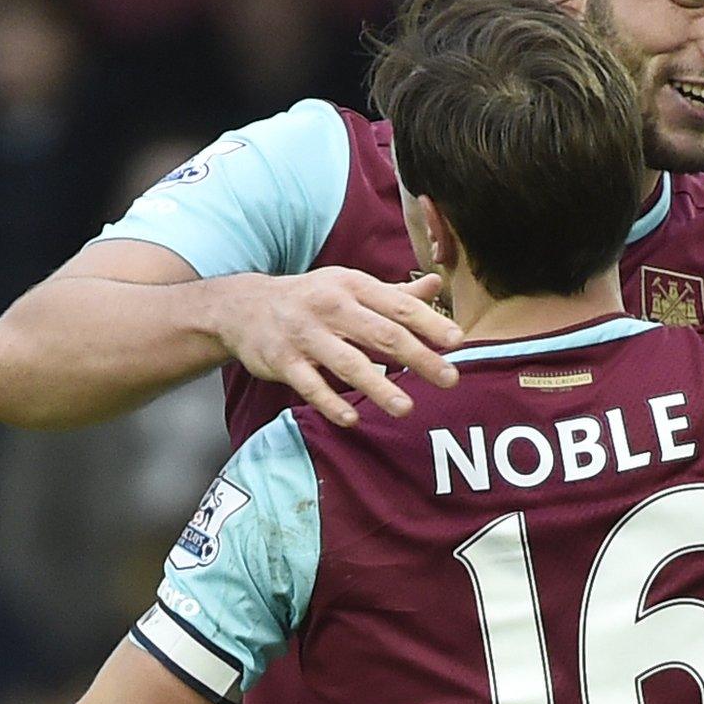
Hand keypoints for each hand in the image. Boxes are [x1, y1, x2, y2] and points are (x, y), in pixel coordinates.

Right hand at [219, 268, 461, 426]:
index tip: (458, 341)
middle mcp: (330, 306)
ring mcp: (305, 335)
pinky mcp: (283, 361)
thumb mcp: (351, 287)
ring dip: (379, 386)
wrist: (245, 307)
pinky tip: (353, 418)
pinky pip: (311, 385)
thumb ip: (396, 293)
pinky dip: (331, 403)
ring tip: (406, 408)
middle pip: (382, 334)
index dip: (430, 323)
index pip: (399, 305)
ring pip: (348, 362)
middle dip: (419, 357)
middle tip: (449, 379)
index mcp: (353, 286)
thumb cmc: (312, 299)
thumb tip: (438, 284)